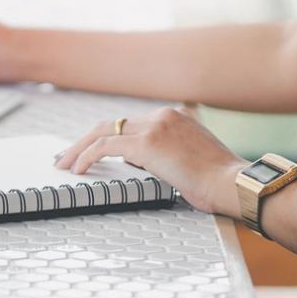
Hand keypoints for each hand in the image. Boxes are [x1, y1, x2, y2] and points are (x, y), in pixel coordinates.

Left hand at [51, 106, 247, 217]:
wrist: (231, 182)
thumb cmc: (217, 181)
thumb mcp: (191, 159)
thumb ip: (165, 153)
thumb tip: (137, 161)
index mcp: (175, 116)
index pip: (131, 123)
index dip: (107, 136)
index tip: (90, 150)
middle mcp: (163, 115)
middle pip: (113, 123)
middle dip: (86, 140)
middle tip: (67, 155)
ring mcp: (155, 126)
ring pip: (104, 131)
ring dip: (80, 148)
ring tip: (65, 164)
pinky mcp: (147, 143)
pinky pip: (107, 146)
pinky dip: (88, 156)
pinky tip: (77, 169)